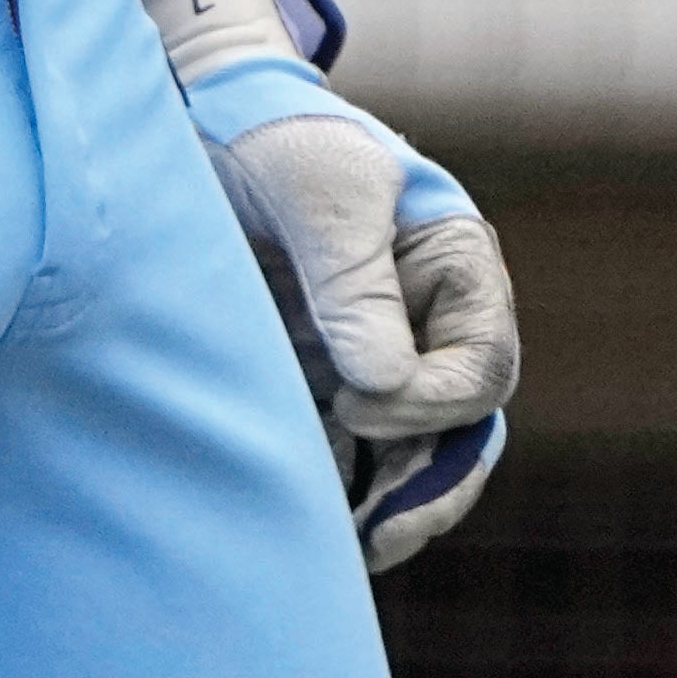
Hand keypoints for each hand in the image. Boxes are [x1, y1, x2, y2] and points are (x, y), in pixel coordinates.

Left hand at [137, 0, 520, 571]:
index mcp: (453, 268)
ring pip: (405, 458)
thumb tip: (381, 384)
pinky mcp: (317, 381)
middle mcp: (426, 323)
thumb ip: (350, 279)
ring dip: (380, 507)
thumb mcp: (317, 189)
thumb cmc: (272, 136)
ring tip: (336, 555)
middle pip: (459, 430)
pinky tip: (302, 529)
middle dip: (424, 490)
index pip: (480, 365)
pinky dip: (334, 493)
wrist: (196, 122)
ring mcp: (373, 356)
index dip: (433, 401)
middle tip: (374, 538)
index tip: (358, 401)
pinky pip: (345, 456)